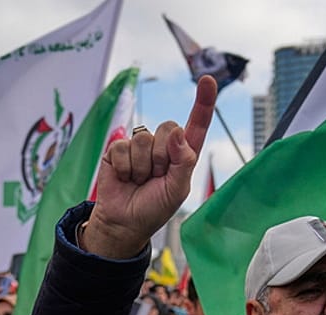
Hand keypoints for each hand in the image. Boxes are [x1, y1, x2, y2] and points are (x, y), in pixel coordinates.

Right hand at [84, 76, 216, 258]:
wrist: (125, 222)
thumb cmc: (154, 208)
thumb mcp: (177, 189)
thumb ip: (183, 161)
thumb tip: (178, 132)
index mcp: (183, 154)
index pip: (197, 124)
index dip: (203, 102)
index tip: (208, 81)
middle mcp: (163, 145)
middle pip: (169, 127)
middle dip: (163, 156)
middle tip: (155, 177)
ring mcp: (140, 146)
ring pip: (144, 139)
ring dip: (142, 166)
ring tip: (139, 180)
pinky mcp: (117, 149)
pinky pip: (122, 147)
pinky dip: (124, 167)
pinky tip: (124, 178)